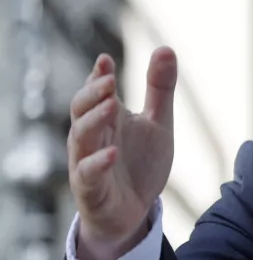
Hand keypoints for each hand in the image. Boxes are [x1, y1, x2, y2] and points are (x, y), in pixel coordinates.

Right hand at [68, 47, 177, 259]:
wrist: (134, 212)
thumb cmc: (139, 163)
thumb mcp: (157, 124)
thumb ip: (160, 89)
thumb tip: (165, 47)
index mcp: (107, 118)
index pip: (96, 92)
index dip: (98, 76)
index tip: (105, 60)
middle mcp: (92, 136)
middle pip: (81, 109)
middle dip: (92, 93)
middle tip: (108, 80)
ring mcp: (87, 162)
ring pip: (80, 137)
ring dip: (94, 120)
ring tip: (112, 105)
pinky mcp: (91, 188)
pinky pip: (87, 173)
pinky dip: (98, 162)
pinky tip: (112, 152)